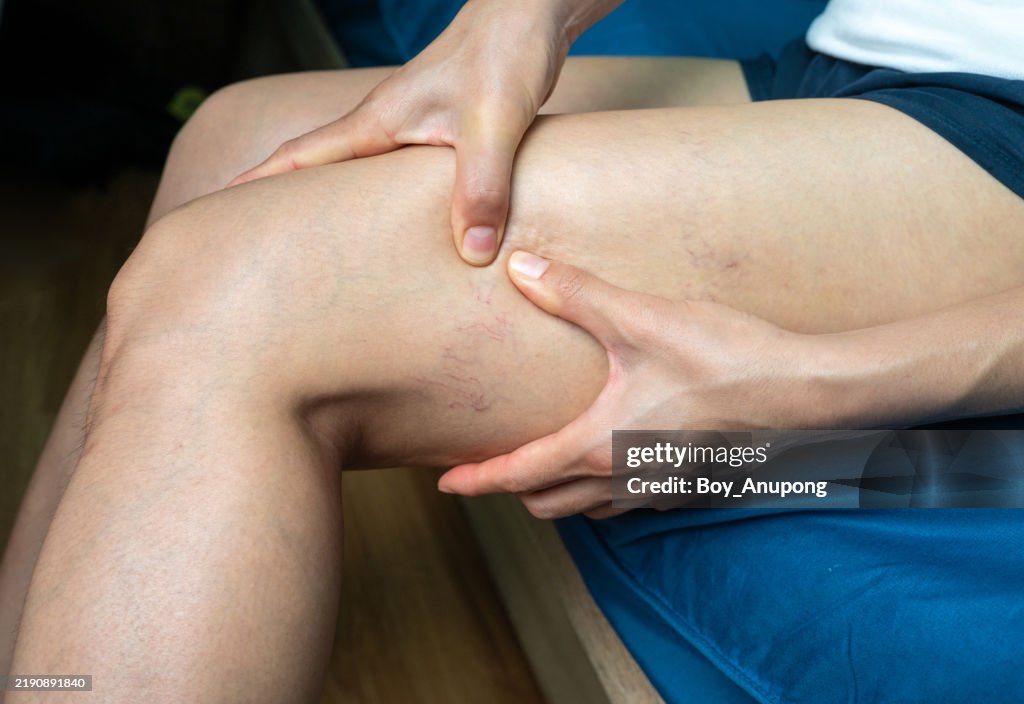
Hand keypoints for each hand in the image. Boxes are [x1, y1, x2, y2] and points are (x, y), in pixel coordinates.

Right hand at [229, 1, 572, 265]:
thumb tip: (470, 253)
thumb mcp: (493, 127)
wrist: (530, 13)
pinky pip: (396, 177)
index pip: (300, 157)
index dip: (256, 186)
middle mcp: (384, 126)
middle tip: (254, 249)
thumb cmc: (504, 54)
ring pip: (358, 177)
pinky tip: (397, 230)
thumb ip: (481, 189)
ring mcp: (410, 129)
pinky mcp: (439, 134)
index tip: (215, 216)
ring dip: (333, 208)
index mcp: (377, 122)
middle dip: (282, 207)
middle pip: (317, 170)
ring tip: (315, 252)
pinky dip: (383, 205)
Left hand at [438, 251, 824, 518]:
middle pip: (546, 502)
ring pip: (588, 509)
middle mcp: (623, 479)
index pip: (519, 474)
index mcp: (598, 445)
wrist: (807, 394)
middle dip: (513, 487)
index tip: (445, 485)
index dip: (476, 479)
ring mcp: (659, 491)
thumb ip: (575, 293)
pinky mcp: (691, 489)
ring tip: (548, 460)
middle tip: (495, 462)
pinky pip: (629, 503)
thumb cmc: (723, 358)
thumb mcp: (640, 319)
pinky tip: (615, 454)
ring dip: (558, 492)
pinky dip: (603, 490)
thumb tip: (519, 268)